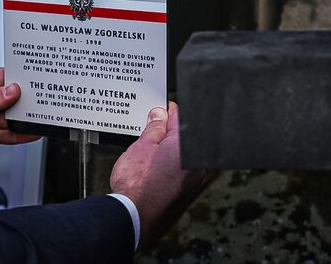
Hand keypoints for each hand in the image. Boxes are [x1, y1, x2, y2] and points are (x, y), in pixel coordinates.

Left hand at [0, 66, 37, 158]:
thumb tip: (13, 91)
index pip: (6, 78)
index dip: (23, 83)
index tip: (40, 86)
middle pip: (11, 100)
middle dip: (27, 103)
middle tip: (47, 106)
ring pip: (9, 118)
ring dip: (24, 121)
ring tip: (44, 121)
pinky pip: (3, 135)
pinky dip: (17, 136)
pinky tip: (30, 134)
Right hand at [110, 102, 207, 249]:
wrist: (134, 218)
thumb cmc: (137, 184)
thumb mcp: (142, 146)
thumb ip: (154, 128)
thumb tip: (159, 116)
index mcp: (188, 146)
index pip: (180, 117)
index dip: (165, 112)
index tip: (157, 112)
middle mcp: (196, 163)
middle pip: (182, 138)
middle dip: (165, 134)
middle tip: (147, 135)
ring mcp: (193, 180)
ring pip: (180, 156)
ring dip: (165, 152)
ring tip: (145, 157)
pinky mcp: (186, 194)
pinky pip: (179, 172)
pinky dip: (167, 168)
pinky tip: (150, 172)